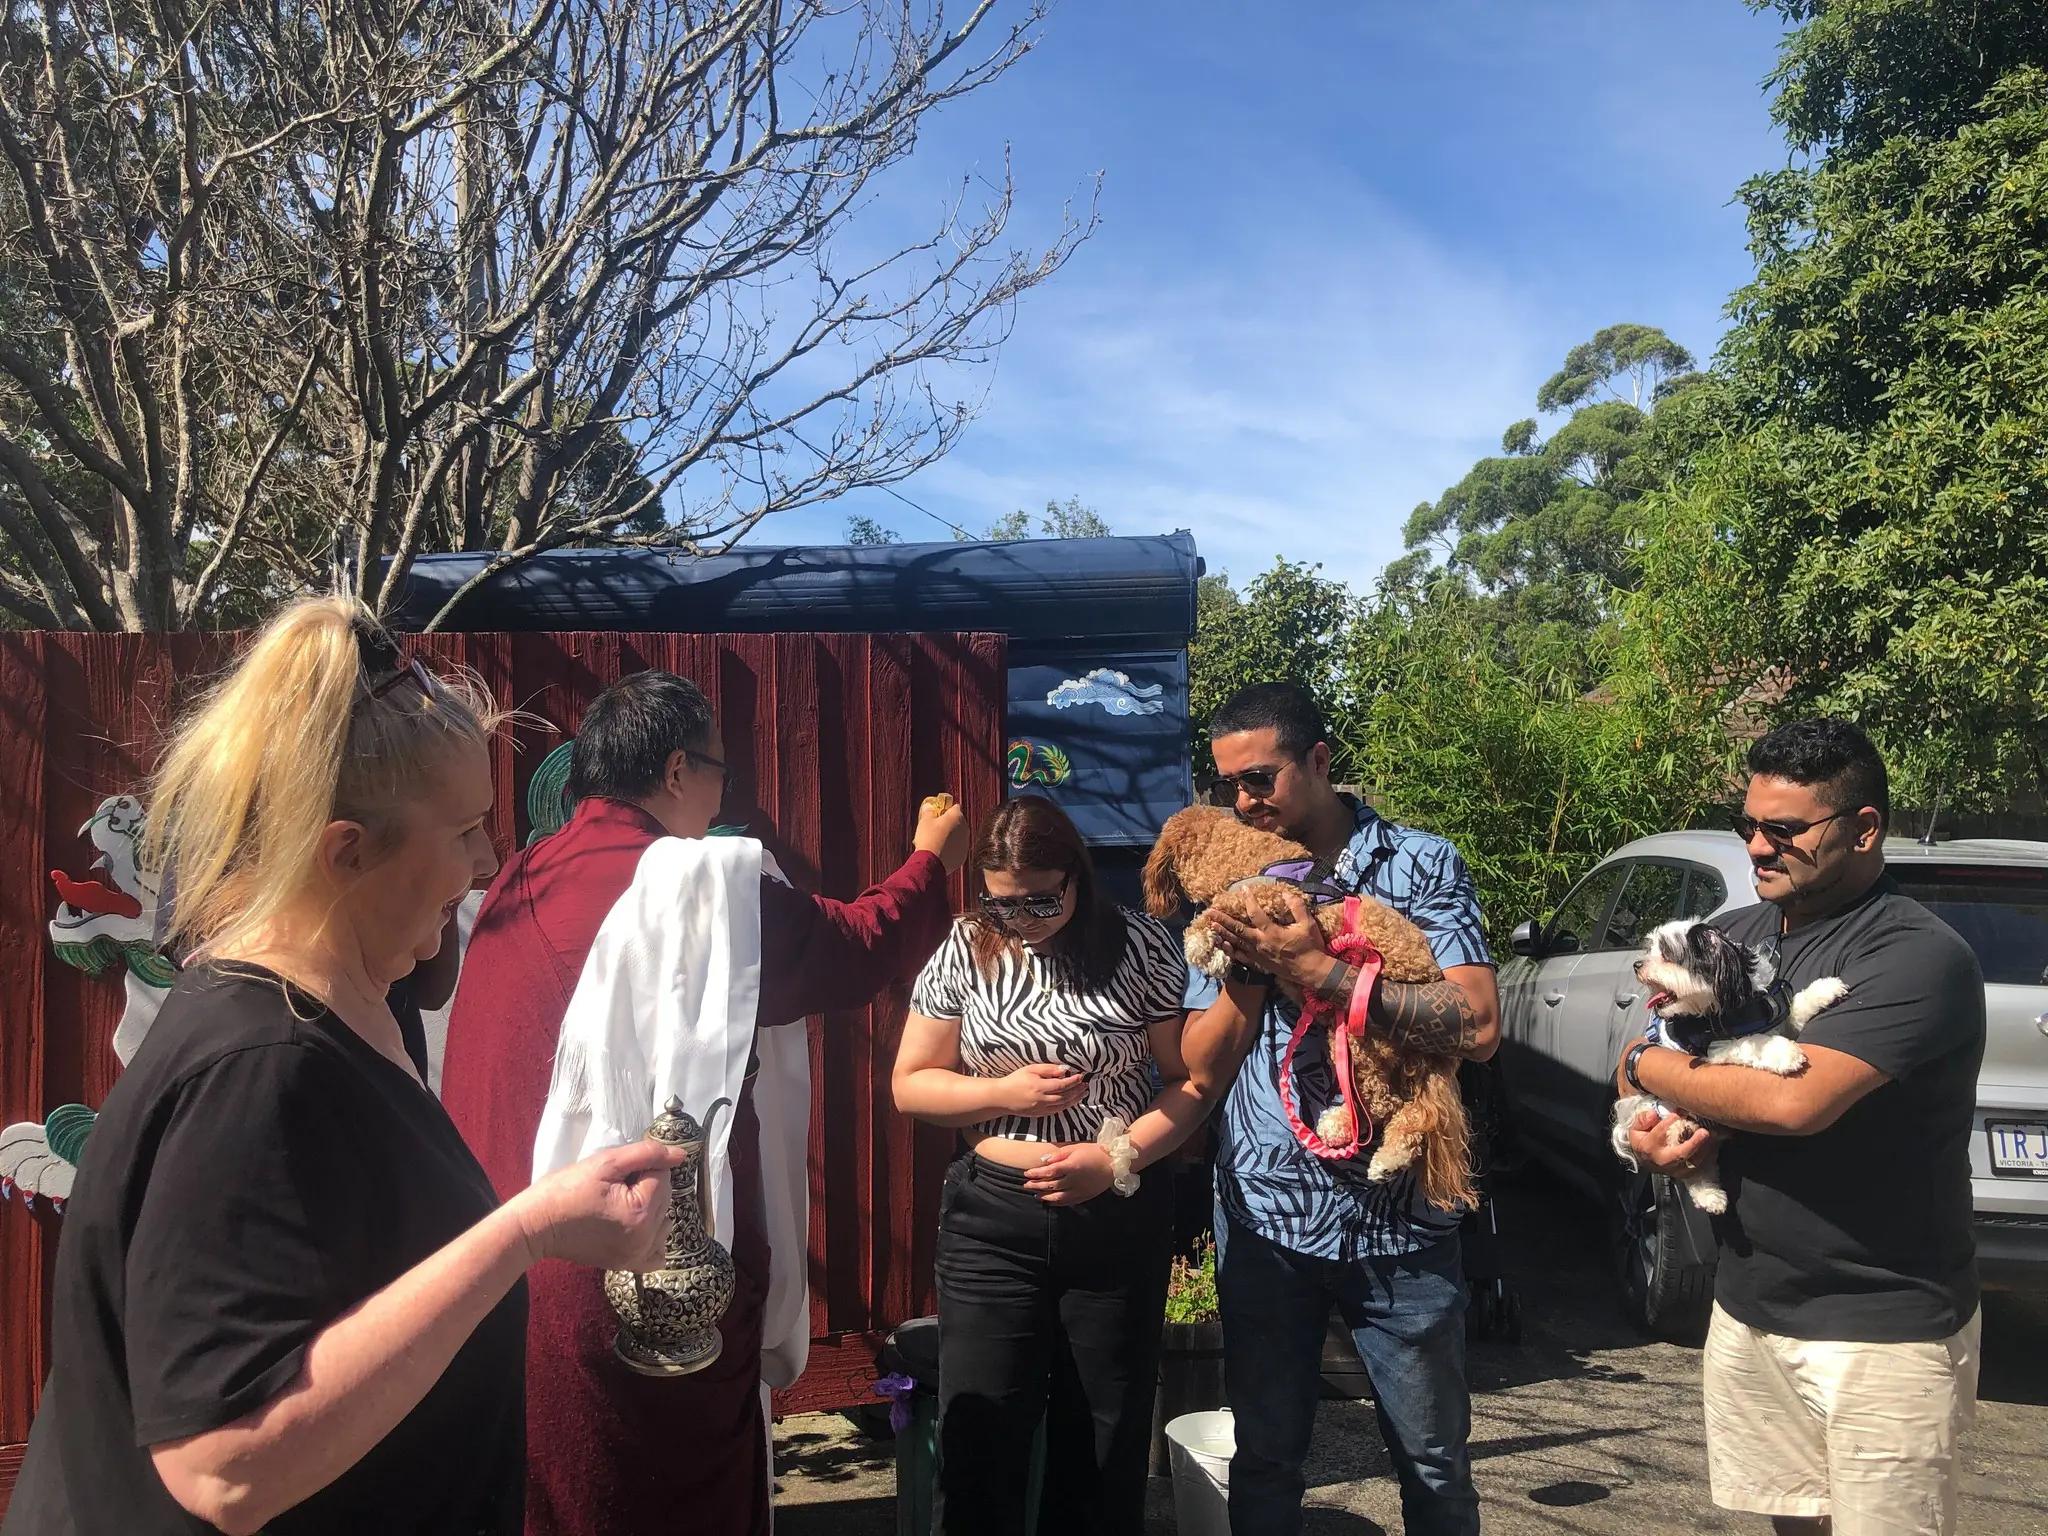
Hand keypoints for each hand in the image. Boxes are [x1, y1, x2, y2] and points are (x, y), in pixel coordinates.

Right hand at [511, 1140, 682, 1270]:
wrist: (535, 1226)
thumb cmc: (565, 1190)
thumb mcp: (604, 1162)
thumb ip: (646, 1154)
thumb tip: (680, 1155)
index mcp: (640, 1211)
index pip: (663, 1175)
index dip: (640, 1167)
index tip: (616, 1174)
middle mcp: (644, 1238)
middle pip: (666, 1197)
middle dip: (646, 1185)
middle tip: (613, 1187)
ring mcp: (636, 1255)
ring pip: (665, 1220)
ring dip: (650, 1208)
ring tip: (619, 1205)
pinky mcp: (627, 1264)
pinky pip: (658, 1253)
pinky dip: (654, 1238)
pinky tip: (635, 1226)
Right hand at [913, 794, 970, 873]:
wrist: (931, 862)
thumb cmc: (928, 838)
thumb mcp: (924, 821)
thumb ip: (928, 811)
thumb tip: (929, 806)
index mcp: (956, 816)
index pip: (954, 807)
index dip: (945, 809)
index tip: (938, 813)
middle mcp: (964, 828)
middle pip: (958, 822)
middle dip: (948, 823)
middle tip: (936, 828)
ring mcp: (965, 843)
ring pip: (958, 836)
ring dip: (950, 837)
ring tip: (936, 842)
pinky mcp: (963, 856)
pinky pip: (957, 849)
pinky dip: (951, 849)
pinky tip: (940, 852)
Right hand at [998, 1062, 1086, 1116]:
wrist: (1002, 1097)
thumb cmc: (1015, 1080)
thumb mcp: (1030, 1069)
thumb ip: (1048, 1069)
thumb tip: (1064, 1070)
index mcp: (1040, 1087)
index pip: (1062, 1084)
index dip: (1073, 1081)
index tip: (1081, 1076)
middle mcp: (1042, 1100)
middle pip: (1065, 1096)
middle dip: (1077, 1091)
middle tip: (1085, 1085)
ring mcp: (1041, 1109)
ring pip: (1062, 1105)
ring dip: (1074, 1099)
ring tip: (1082, 1093)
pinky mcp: (1039, 1114)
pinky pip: (1056, 1111)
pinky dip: (1065, 1106)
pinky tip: (1070, 1101)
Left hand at [1023, 1143, 1114, 1204]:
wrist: (1115, 1164)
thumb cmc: (1095, 1152)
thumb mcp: (1076, 1147)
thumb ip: (1059, 1154)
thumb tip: (1044, 1160)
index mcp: (1071, 1166)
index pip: (1048, 1172)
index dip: (1036, 1174)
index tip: (1027, 1173)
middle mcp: (1073, 1180)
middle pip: (1050, 1185)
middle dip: (1036, 1185)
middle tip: (1026, 1185)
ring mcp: (1079, 1190)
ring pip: (1057, 1197)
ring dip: (1044, 1196)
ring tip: (1036, 1195)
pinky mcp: (1084, 1196)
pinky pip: (1067, 1202)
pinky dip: (1056, 1203)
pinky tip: (1050, 1201)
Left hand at [1209, 889, 1327, 991]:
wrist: (1311, 972)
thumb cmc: (1310, 947)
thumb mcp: (1308, 924)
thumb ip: (1297, 907)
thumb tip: (1285, 893)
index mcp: (1272, 933)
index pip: (1256, 913)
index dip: (1249, 900)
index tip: (1244, 889)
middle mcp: (1261, 943)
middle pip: (1237, 930)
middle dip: (1223, 920)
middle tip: (1209, 912)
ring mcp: (1258, 955)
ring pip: (1236, 943)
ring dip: (1223, 933)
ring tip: (1211, 925)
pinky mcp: (1258, 963)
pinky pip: (1240, 956)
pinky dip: (1230, 950)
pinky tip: (1222, 945)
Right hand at [1625, 1108, 1713, 1176]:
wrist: (1645, 1161)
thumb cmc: (1643, 1141)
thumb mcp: (1635, 1129)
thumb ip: (1642, 1120)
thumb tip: (1653, 1114)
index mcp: (1648, 1148)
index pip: (1660, 1134)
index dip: (1669, 1122)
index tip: (1678, 1112)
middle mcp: (1662, 1161)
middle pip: (1680, 1154)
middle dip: (1694, 1143)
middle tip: (1704, 1132)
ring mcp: (1675, 1169)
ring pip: (1693, 1162)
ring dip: (1704, 1148)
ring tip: (1711, 1135)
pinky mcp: (1685, 1174)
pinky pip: (1699, 1166)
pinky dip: (1707, 1155)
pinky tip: (1712, 1144)